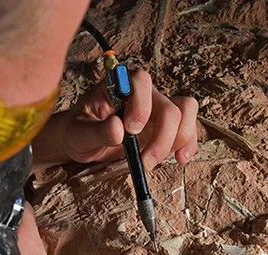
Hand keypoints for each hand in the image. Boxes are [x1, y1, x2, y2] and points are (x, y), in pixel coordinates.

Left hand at [58, 69, 198, 169]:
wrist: (85, 141)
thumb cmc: (80, 131)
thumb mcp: (79, 133)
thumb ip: (97, 131)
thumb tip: (118, 129)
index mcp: (119, 85)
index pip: (141, 81)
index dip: (141, 105)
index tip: (130, 130)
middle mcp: (144, 93)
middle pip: (169, 106)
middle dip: (162, 137)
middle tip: (144, 161)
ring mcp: (158, 108)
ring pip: (185, 113)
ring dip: (177, 140)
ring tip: (158, 161)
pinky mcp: (167, 126)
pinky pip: (188, 128)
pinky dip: (188, 144)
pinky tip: (179, 159)